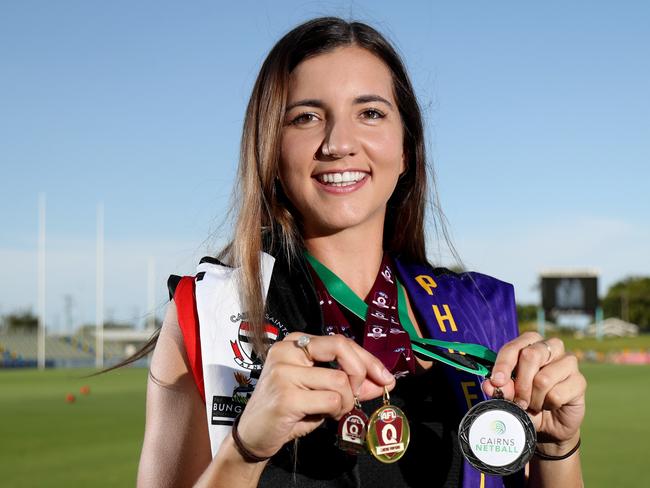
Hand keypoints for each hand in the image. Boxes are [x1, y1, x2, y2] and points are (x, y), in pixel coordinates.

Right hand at [235, 332, 395, 458]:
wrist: (253, 435)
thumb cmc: (289, 411)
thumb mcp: (322, 391)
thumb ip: (351, 384)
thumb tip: (384, 382)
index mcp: (294, 342)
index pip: (340, 341)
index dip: (368, 359)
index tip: (386, 377)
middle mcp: (286, 350)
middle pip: (341, 348)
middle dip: (361, 372)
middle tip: (360, 395)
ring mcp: (283, 371)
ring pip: (340, 380)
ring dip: (346, 401)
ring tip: (334, 411)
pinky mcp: (286, 395)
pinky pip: (331, 399)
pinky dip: (336, 411)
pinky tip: (323, 416)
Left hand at [482, 331, 585, 451]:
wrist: (550, 424)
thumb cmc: (527, 401)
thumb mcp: (509, 395)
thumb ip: (500, 388)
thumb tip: (490, 385)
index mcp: (530, 343)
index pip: (514, 347)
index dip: (503, 365)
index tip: (497, 382)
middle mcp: (551, 347)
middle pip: (530, 356)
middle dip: (520, 384)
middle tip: (519, 400)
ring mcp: (568, 362)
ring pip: (543, 378)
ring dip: (534, 398)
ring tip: (535, 403)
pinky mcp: (580, 381)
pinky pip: (557, 394)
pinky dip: (548, 404)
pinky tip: (550, 405)